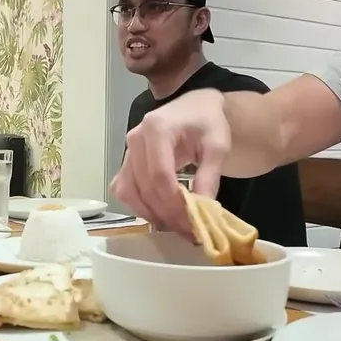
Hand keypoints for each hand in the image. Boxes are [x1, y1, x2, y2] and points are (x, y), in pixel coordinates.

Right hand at [110, 89, 231, 238]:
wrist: (196, 109)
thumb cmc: (207, 123)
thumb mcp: (217, 146)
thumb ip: (209, 175)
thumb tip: (202, 210)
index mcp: (157, 128)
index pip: (160, 176)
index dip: (174, 204)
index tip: (192, 222)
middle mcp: (135, 139)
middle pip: (145, 187)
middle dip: (167, 213)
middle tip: (189, 230)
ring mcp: (127, 151)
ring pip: (129, 192)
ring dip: (151, 213)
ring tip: (175, 224)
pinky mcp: (125, 163)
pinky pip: (123, 190)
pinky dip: (138, 206)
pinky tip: (159, 213)